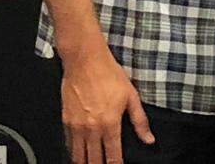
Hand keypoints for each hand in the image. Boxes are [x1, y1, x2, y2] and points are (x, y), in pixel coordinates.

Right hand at [60, 42, 153, 163]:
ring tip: (91, 163)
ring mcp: (76, 126)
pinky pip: (68, 144)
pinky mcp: (65, 121)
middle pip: (94, 161)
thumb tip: (149, 139)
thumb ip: (140, 121)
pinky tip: (79, 154)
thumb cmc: (109, 74)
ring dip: (85, 162)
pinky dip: (73, 152)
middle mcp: (92, 129)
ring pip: (78, 156)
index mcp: (110, 124)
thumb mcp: (131, 95)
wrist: (85, 61)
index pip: (113, 157)